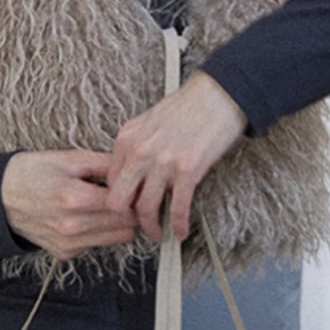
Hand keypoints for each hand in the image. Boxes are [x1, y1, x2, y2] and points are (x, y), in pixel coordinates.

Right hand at [1, 149, 138, 259]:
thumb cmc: (31, 173)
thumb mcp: (69, 158)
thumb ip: (105, 164)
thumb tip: (134, 169)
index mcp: (74, 198)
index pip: (125, 206)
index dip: (136, 195)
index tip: (137, 187)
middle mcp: (72, 226)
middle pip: (126, 226)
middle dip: (131, 211)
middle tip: (127, 195)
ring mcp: (68, 243)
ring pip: (117, 239)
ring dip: (118, 223)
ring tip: (107, 204)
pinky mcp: (65, 252)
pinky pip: (97, 244)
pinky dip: (99, 231)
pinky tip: (88, 215)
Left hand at [106, 71, 247, 243]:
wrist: (218, 95)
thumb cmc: (189, 106)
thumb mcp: (149, 121)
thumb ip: (137, 146)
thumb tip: (135, 174)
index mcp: (127, 138)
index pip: (111, 180)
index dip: (119, 200)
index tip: (128, 208)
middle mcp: (140, 151)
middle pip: (119, 200)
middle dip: (127, 219)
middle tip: (137, 227)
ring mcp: (162, 162)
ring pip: (145, 209)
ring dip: (152, 228)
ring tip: (159, 234)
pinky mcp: (187, 170)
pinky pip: (177, 208)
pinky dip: (178, 225)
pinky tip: (181, 231)